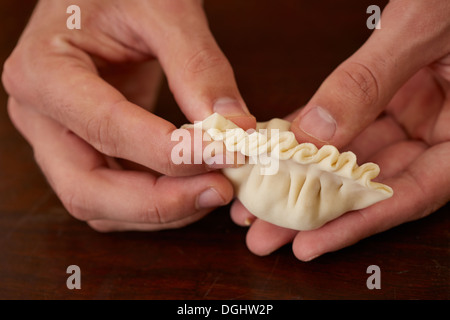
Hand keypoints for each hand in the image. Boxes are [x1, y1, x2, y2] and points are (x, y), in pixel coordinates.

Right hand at [2, 0, 254, 230]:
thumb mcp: (164, 9)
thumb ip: (199, 66)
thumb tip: (236, 128)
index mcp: (44, 71)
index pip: (107, 128)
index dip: (170, 152)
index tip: (227, 152)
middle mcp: (41, 115)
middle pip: (87, 189)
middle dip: (159, 202)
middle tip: (219, 189)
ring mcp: (59, 139)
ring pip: (99, 205)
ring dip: (161, 209)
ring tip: (214, 188)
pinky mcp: (84, 149)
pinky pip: (114, 196)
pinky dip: (156, 203)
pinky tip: (193, 185)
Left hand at [231, 0, 449, 260]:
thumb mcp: (422, 27)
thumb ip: (371, 80)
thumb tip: (316, 132)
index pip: (411, 192)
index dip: (356, 222)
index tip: (309, 241)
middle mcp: (441, 128)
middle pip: (373, 184)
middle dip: (315, 210)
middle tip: (266, 232)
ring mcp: (417, 112)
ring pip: (355, 157)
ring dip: (305, 179)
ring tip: (258, 204)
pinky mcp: (395, 95)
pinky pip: (350, 123)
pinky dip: (313, 137)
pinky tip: (280, 153)